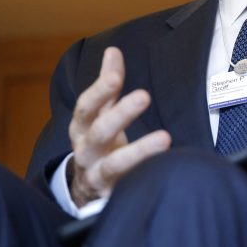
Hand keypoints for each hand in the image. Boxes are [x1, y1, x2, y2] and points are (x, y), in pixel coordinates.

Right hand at [68, 47, 170, 206]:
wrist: (86, 190)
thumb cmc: (99, 141)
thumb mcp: (100, 113)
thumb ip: (108, 85)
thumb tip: (112, 50)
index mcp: (81, 127)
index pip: (87, 106)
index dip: (99, 90)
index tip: (117, 75)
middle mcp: (85, 151)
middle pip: (99, 132)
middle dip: (121, 114)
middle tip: (144, 95)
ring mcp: (97, 176)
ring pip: (114, 165)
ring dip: (140, 151)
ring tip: (164, 137)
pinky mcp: (112, 196)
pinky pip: (128, 187)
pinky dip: (145, 176)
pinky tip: (165, 166)